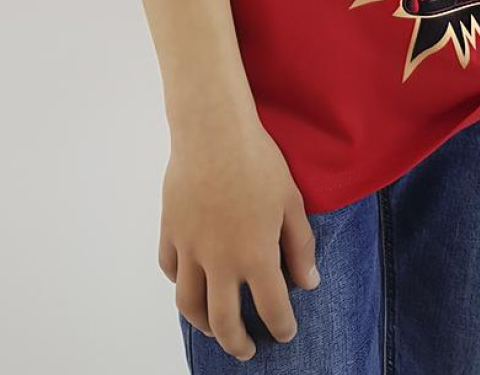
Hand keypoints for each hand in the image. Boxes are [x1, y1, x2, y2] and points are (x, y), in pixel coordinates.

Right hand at [159, 113, 319, 360]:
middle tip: (247, 349)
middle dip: (238, 343)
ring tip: (214, 327)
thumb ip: (300, 246)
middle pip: (224, 323)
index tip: (285, 332)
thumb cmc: (258, 160)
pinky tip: (191, 282)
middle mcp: (220, 261)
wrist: (213, 130)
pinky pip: (170, 269)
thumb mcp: (291, 202)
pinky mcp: (171, 231)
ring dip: (203, 324)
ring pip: (189, 305)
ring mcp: (191, 248)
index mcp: (256, 256)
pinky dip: (180, 283)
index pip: (272, 310)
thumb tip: (309, 283)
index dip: (282, 327)